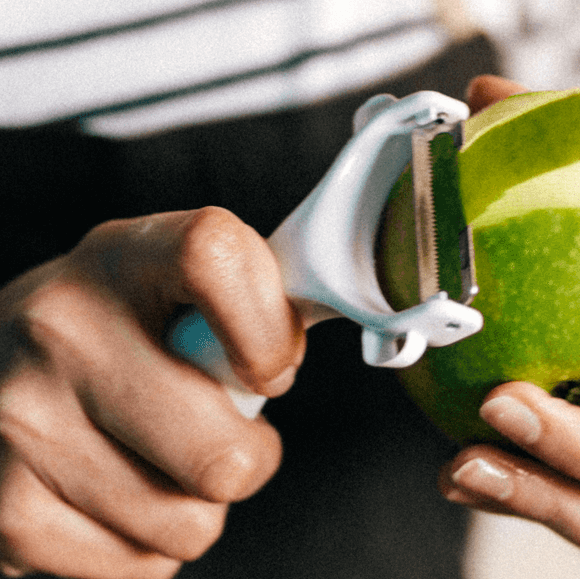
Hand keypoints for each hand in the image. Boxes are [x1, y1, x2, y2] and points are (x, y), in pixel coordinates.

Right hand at [0, 208, 304, 577]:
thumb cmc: (112, 338)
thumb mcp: (170, 286)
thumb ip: (251, 297)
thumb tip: (321, 324)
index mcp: (119, 258)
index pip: (218, 259)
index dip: (272, 332)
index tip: (269, 369)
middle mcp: (57, 331)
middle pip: (226, 456)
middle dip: (246, 459)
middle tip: (216, 433)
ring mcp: (20, 424)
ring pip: (190, 524)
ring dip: (191, 507)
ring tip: (151, 461)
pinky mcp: (6, 513)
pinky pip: (139, 567)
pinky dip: (140, 548)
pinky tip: (108, 496)